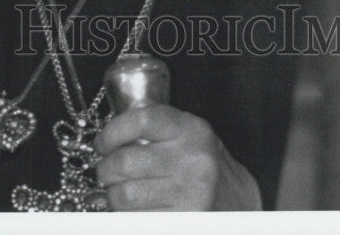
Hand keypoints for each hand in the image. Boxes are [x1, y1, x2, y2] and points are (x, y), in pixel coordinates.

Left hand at [94, 104, 261, 210]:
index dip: (113, 131)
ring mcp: (189, 194)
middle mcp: (192, 160)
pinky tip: (132, 210)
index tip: (101, 143)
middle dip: (105, 169)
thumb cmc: (204, 166)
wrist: (238, 202)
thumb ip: (157, 128)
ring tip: (117, 192)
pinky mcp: (184, 220)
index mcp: (192, 130)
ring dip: (112, 196)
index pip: (142, 120)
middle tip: (104, 172)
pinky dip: (126, 215)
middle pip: (126, 161)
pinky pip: (137, 218)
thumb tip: (109, 137)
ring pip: (126, 195)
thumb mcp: (188, 135)